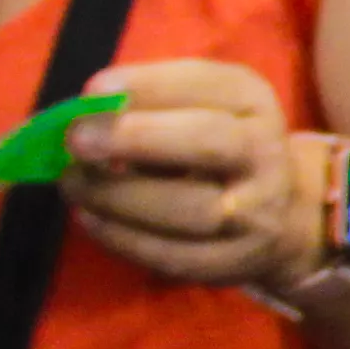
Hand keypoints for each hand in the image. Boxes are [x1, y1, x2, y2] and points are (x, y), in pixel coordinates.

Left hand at [61, 59, 328, 290]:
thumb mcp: (201, 106)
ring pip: (189, 209)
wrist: (277, 214)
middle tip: (77, 140)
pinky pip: (173, 255)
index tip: (93, 89)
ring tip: (72, 183)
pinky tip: (90, 217)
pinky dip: (122, 237)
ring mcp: (256, 215)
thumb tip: (86, 108)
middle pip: (210, 142)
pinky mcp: (232, 263)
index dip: (149, 86)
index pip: (209, 85)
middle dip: (139, 138)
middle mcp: (265, 155)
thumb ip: (151, 100)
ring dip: (118, 195)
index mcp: (253, 104)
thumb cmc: (214, 147)